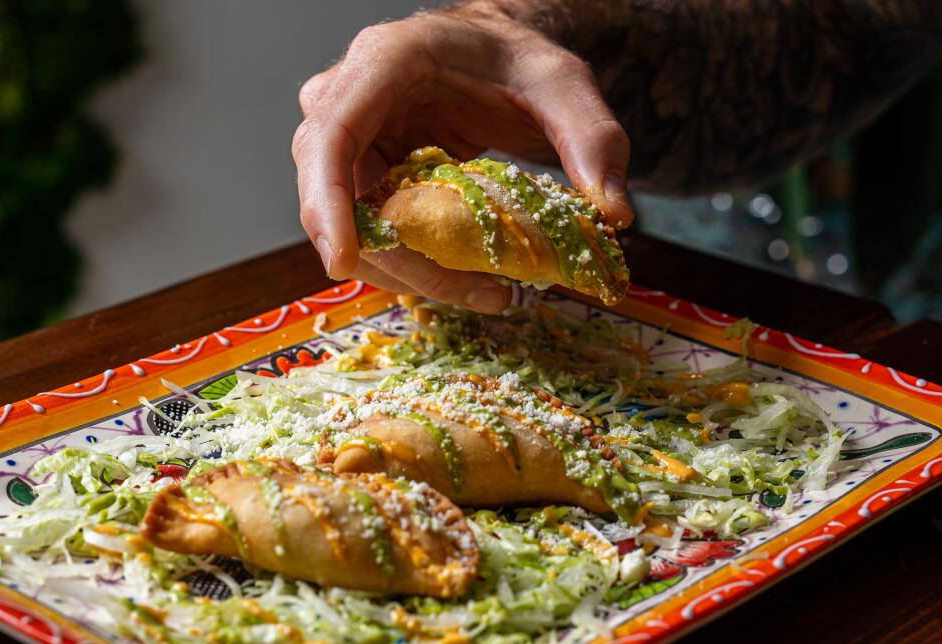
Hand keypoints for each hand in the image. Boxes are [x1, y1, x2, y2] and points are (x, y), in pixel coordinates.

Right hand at [292, 2, 632, 312]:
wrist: (498, 52)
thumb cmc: (521, 60)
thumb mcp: (566, 86)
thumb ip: (593, 139)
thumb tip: (614, 211)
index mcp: (387, 61)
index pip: (331, 136)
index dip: (327, 201)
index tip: (344, 259)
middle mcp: (348, 96)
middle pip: (334, 192)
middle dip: (392, 256)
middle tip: (476, 293)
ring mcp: (348, 135)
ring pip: (348, 220)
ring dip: (407, 268)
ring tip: (486, 291)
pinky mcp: (361, 168)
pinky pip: (369, 226)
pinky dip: (411, 259)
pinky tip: (464, 274)